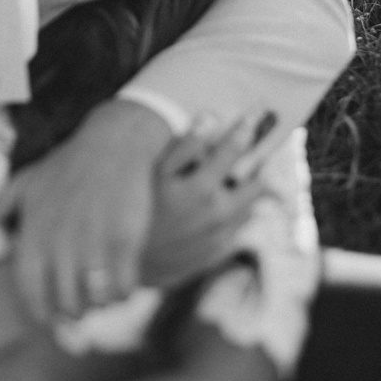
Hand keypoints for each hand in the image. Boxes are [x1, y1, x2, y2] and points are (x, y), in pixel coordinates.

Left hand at [0, 100, 171, 322]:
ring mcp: (92, 241)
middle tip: (85, 307)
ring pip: (97, 300)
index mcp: (33, 235)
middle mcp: (59, 243)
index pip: (30, 293)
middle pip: (67, 304)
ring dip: (103, 304)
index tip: (52, 318)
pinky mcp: (123, 238)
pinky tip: (125, 282)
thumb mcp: (26, 184)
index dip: (42, 314)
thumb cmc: (66, 166)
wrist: (113, 140)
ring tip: (106, 296)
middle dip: (77, 313)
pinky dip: (126, 291)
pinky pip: (124, 285)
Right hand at [143, 112, 273, 287]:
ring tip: (240, 178)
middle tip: (257, 152)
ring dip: (249, 193)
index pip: (236, 152)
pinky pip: (236, 232)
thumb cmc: (133, 209)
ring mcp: (218, 238)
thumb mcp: (152, 174)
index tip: (253, 116)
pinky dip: (235, 217)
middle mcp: (217, 214)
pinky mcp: (213, 255)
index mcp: (203, 188)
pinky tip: (220, 208)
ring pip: (250, 210)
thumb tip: (211, 118)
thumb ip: (184, 146)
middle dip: (259, 165)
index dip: (246, 131)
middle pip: (257, 185)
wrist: (121, 263)